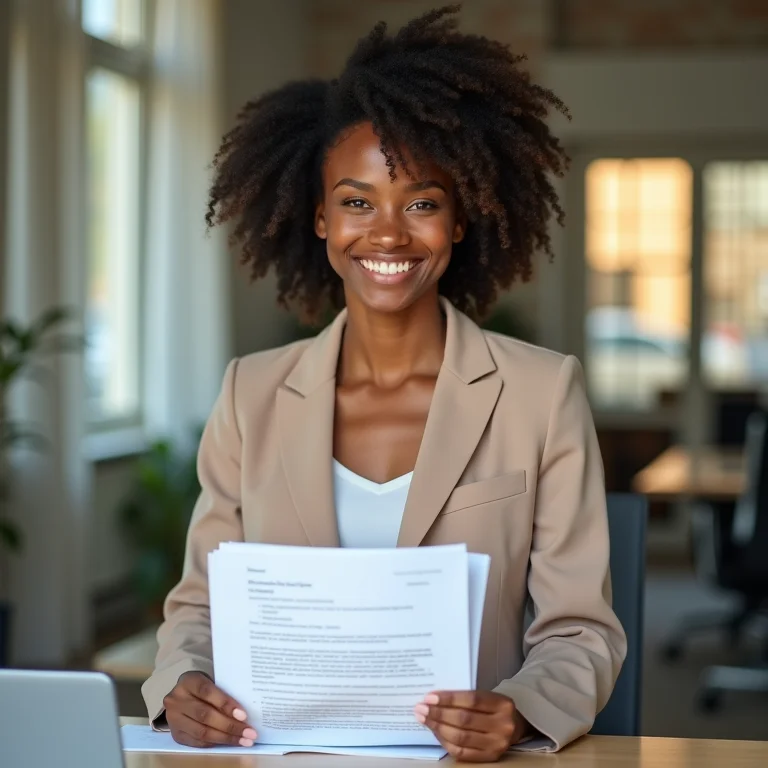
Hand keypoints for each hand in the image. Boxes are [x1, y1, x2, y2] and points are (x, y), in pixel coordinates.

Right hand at [163, 671, 257, 747]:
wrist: (181, 695)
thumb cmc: (202, 686)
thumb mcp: (210, 680)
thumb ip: (223, 691)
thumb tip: (244, 711)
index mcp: (188, 681)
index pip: (207, 692)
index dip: (225, 704)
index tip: (243, 715)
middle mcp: (177, 700)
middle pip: (205, 715)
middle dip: (230, 726)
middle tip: (249, 733)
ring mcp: (173, 719)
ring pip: (201, 732)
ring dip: (226, 738)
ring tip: (244, 741)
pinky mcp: (175, 734)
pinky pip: (197, 742)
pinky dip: (215, 743)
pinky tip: (230, 743)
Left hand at [414, 690, 530, 762]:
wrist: (514, 726)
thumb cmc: (493, 707)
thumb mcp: (488, 696)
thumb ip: (466, 697)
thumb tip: (433, 699)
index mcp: (503, 704)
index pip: (472, 700)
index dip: (449, 699)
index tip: (429, 697)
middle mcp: (503, 725)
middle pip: (464, 719)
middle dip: (438, 714)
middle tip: (421, 708)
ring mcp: (497, 744)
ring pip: (461, 737)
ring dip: (438, 727)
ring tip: (424, 719)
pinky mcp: (490, 758)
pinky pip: (461, 752)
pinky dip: (445, 741)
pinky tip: (435, 732)